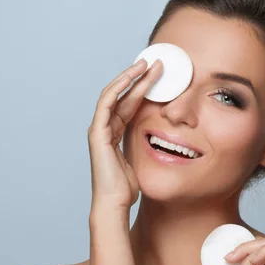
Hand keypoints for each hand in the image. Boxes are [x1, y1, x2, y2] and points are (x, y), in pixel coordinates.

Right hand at [87, 58, 162, 211]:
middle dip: (139, 78)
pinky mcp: (97, 132)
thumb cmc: (127, 186)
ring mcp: (99, 129)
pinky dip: (116, 88)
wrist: (114, 202)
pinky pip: (106, 104)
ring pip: (114, 94)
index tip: (159, 75)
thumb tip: (167, 138)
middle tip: (156, 63)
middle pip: (123, 96)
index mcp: (115, 133)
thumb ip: (146, 144)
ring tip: (145, 64)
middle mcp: (105, 128)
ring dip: (129, 78)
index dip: (143, 88)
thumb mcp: (141, 158)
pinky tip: (129, 78)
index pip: (129, 103)